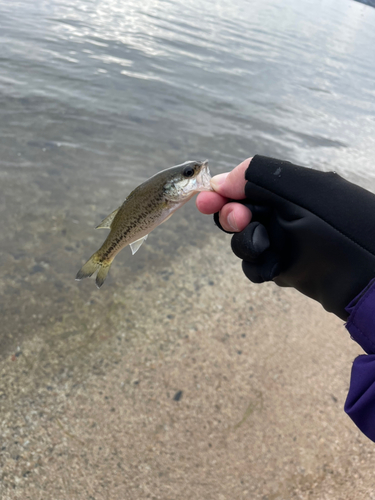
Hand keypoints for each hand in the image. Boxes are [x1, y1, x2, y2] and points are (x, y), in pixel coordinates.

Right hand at [197, 156, 374, 319]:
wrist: (371, 285)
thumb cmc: (341, 232)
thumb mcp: (302, 194)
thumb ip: (262, 178)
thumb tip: (223, 179)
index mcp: (293, 189)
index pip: (250, 183)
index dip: (225, 190)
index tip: (205, 200)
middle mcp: (287, 213)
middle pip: (242, 212)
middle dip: (234, 218)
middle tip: (240, 222)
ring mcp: (286, 241)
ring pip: (246, 240)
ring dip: (247, 244)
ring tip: (266, 250)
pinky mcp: (285, 267)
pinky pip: (257, 264)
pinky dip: (260, 266)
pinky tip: (274, 268)